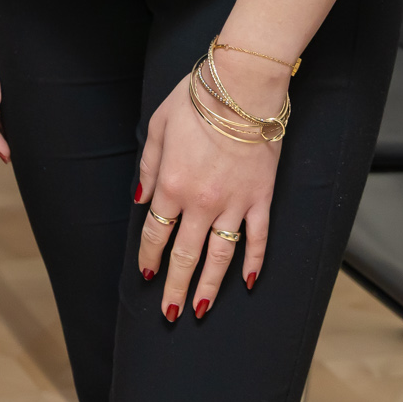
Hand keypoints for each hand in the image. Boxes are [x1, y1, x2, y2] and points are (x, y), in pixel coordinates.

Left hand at [135, 58, 287, 322]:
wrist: (243, 88)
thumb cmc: (196, 99)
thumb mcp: (158, 127)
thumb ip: (148, 167)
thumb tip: (140, 199)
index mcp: (171, 185)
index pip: (155, 232)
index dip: (149, 255)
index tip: (146, 273)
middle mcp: (201, 203)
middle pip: (185, 254)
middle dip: (175, 286)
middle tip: (170, 313)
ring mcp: (234, 204)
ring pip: (220, 256)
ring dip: (210, 286)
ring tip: (201, 309)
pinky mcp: (261, 199)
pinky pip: (258, 239)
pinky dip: (255, 262)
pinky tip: (249, 282)